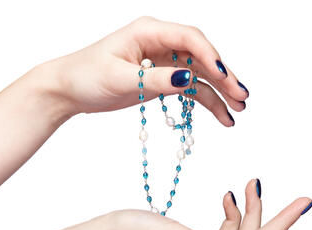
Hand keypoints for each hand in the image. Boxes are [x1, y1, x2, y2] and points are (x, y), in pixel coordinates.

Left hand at [45, 16, 248, 126]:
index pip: (189, 38)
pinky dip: (204, 102)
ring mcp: (163, 62)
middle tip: (242, 97)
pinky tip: (221, 116)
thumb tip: (188, 80)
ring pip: (199, 75)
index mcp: (149, 31)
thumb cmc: (86, 75)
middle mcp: (161, 43)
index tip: (222, 76)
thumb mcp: (119, 77)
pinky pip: (188, 90)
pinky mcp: (161, 80)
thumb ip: (154, 79)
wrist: (69, 89)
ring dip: (219, 92)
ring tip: (238, 110)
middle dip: (222, 77)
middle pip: (200, 57)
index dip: (209, 56)